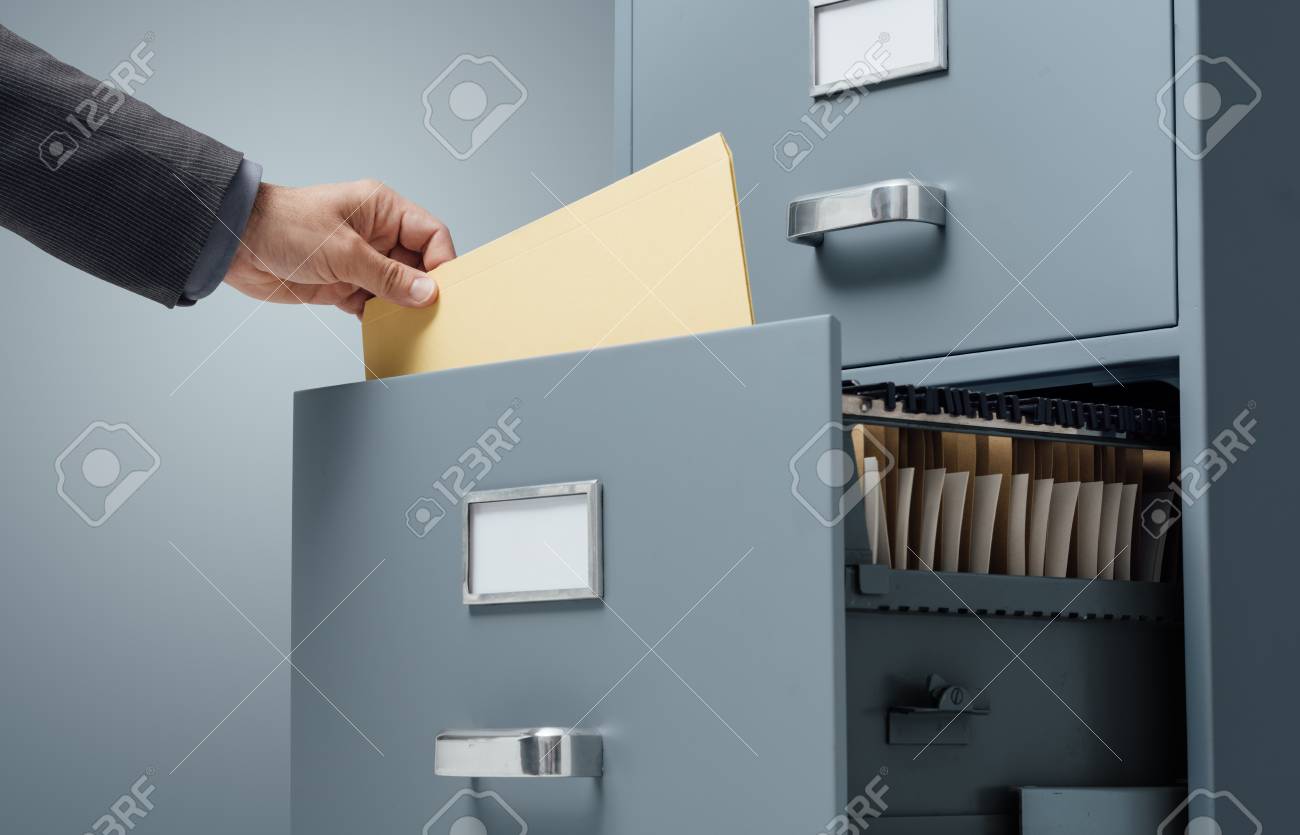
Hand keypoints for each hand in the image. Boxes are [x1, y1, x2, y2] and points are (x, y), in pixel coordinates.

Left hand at [223, 179, 454, 314]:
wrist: (235, 245)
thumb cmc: (283, 225)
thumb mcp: (344, 252)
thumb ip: (388, 276)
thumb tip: (426, 292)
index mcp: (382, 210)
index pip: (431, 235)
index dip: (443, 262)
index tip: (445, 291)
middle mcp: (376, 234)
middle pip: (419, 265)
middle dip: (423, 290)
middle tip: (428, 314)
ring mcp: (360, 260)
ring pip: (398, 288)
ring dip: (400, 307)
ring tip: (404, 323)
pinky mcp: (344, 284)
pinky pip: (375, 304)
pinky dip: (379, 317)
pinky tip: (381, 326)